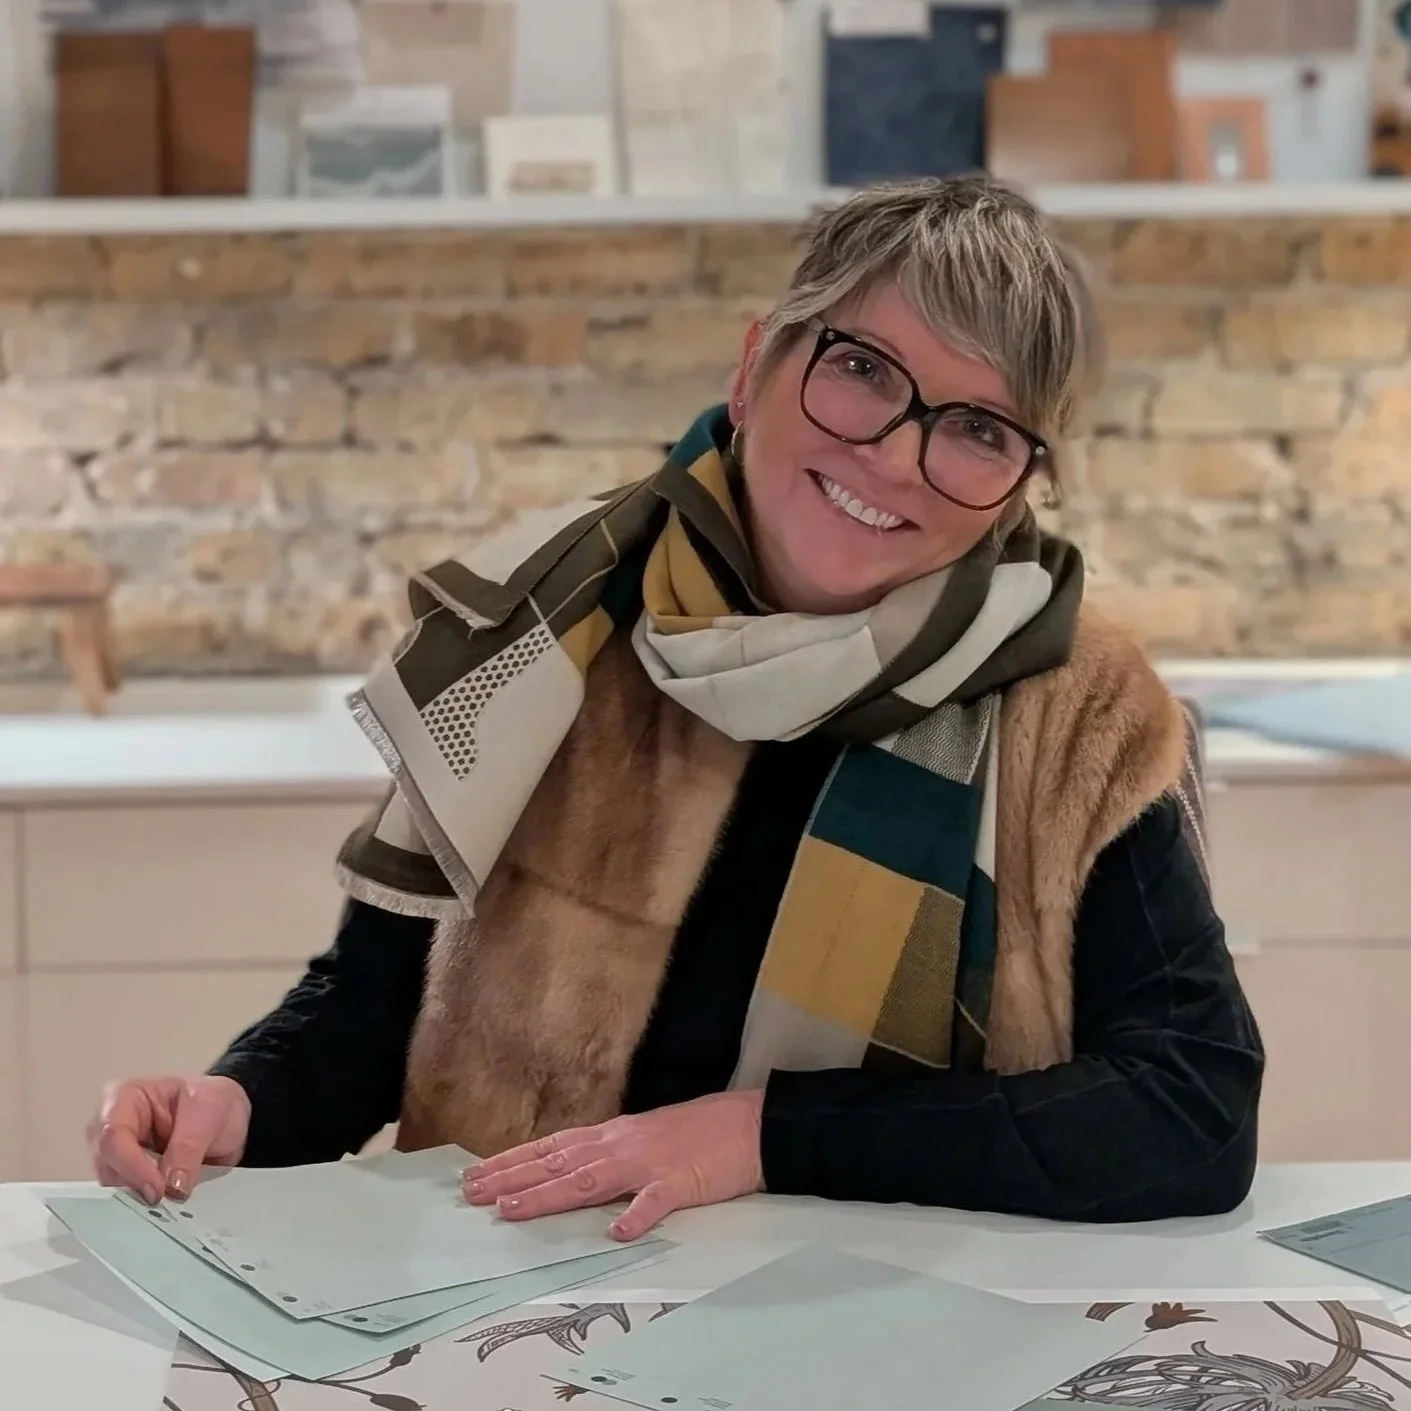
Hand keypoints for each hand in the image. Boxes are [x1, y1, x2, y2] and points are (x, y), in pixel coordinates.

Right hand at [86, 1075, 251, 1203]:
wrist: (229, 1116)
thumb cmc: (213, 1102)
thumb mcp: (208, 1113)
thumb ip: (188, 1148)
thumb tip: (171, 1188)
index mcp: (125, 1096)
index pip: (113, 1135)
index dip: (131, 1166)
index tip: (158, 1190)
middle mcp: (111, 1125)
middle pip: (107, 1164)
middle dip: (134, 1185)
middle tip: (165, 1200)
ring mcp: (117, 1153)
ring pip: (112, 1185)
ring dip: (139, 1197)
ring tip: (169, 1201)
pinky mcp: (127, 1176)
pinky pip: (126, 1196)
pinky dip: (144, 1203)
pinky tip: (165, 1204)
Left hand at [461, 1091, 765, 1240]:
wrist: (751, 1124)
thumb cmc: (700, 1133)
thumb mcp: (646, 1139)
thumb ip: (611, 1156)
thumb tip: (573, 1173)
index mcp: (614, 1137)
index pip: (552, 1149)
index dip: (513, 1162)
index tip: (477, 1175)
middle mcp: (622, 1145)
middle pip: (559, 1162)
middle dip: (512, 1178)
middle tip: (472, 1193)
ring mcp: (650, 1163)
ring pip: (591, 1179)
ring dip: (550, 1194)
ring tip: (514, 1209)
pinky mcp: (682, 1181)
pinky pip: (657, 1201)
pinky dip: (636, 1216)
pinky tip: (618, 1233)